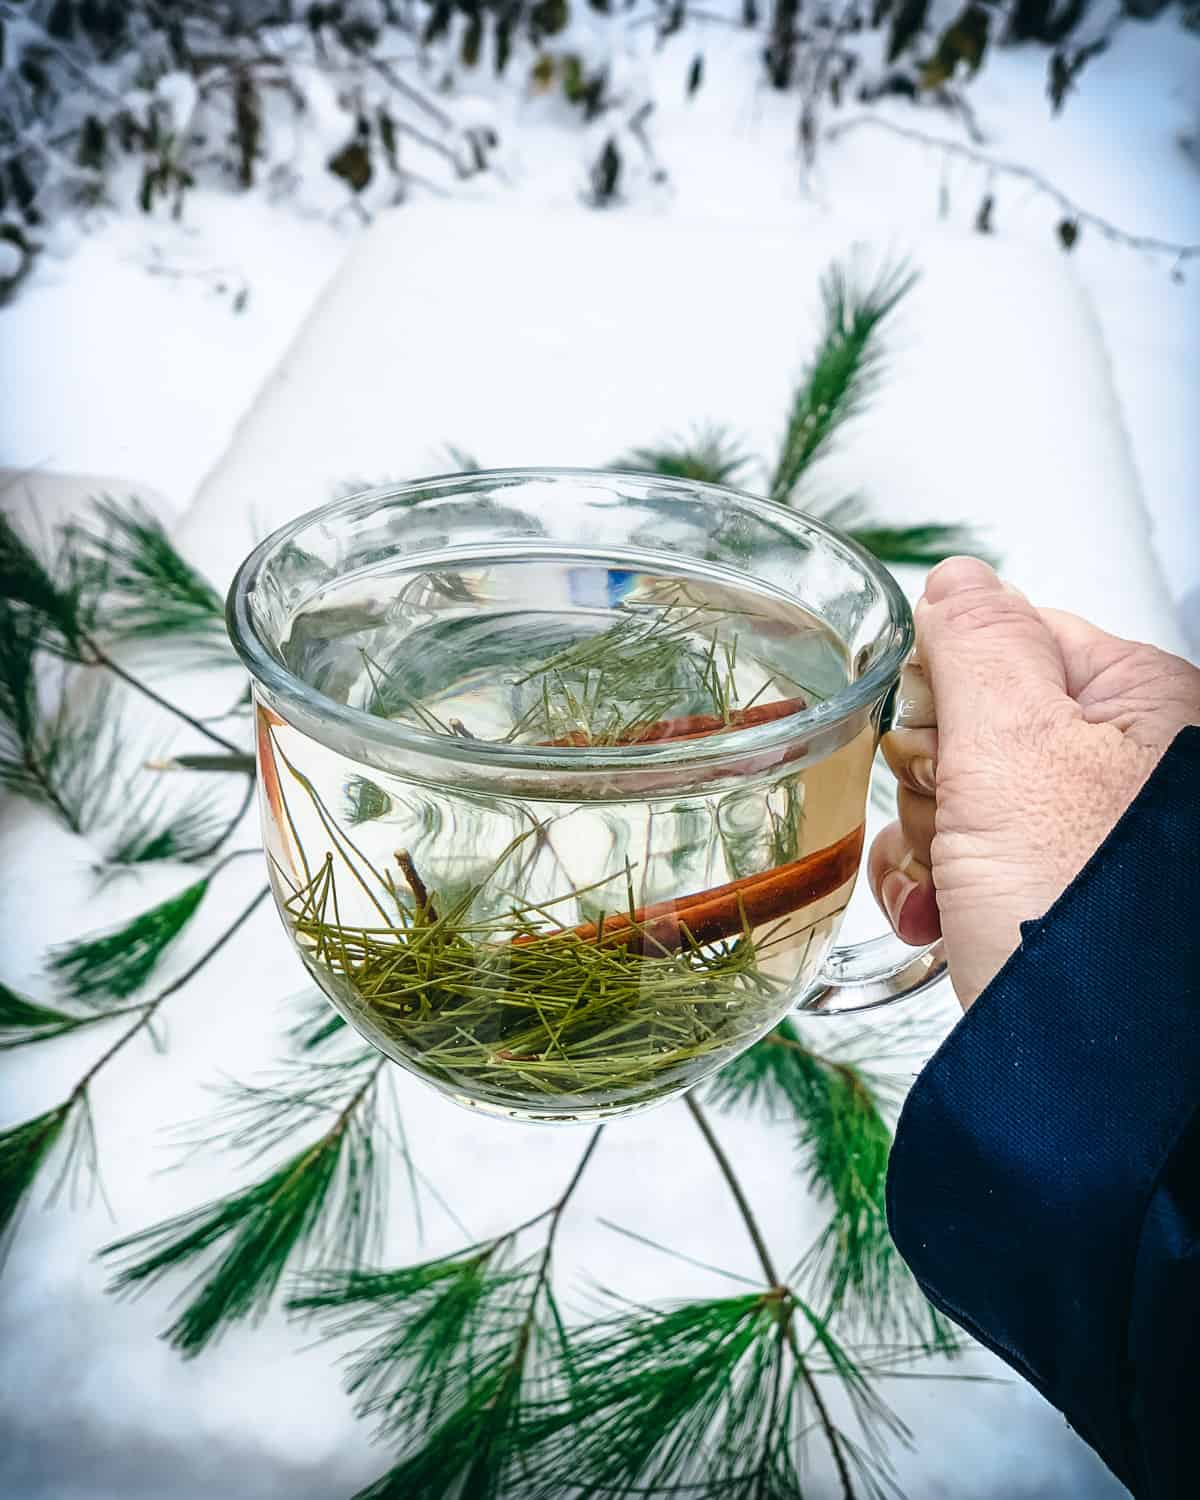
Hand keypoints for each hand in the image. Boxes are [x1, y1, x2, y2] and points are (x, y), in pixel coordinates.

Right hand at [869, 557, 1199, 1008]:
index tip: (938, 739)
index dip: (948, 687)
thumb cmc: (1074, 920)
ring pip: (954, 793)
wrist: (1084, 1076)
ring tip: (948, 887)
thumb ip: (979, 645)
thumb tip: (957, 580)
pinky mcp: (1045, 892)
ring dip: (924, 843)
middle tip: (958, 823)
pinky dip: (931, 886)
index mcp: (1139, 702)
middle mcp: (1121, 764)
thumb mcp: (1016, 751)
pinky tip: (937, 918)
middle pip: (971, 720)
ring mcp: (1082, 835)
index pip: (1008, 638)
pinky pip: (961, 856)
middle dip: (933, 780)